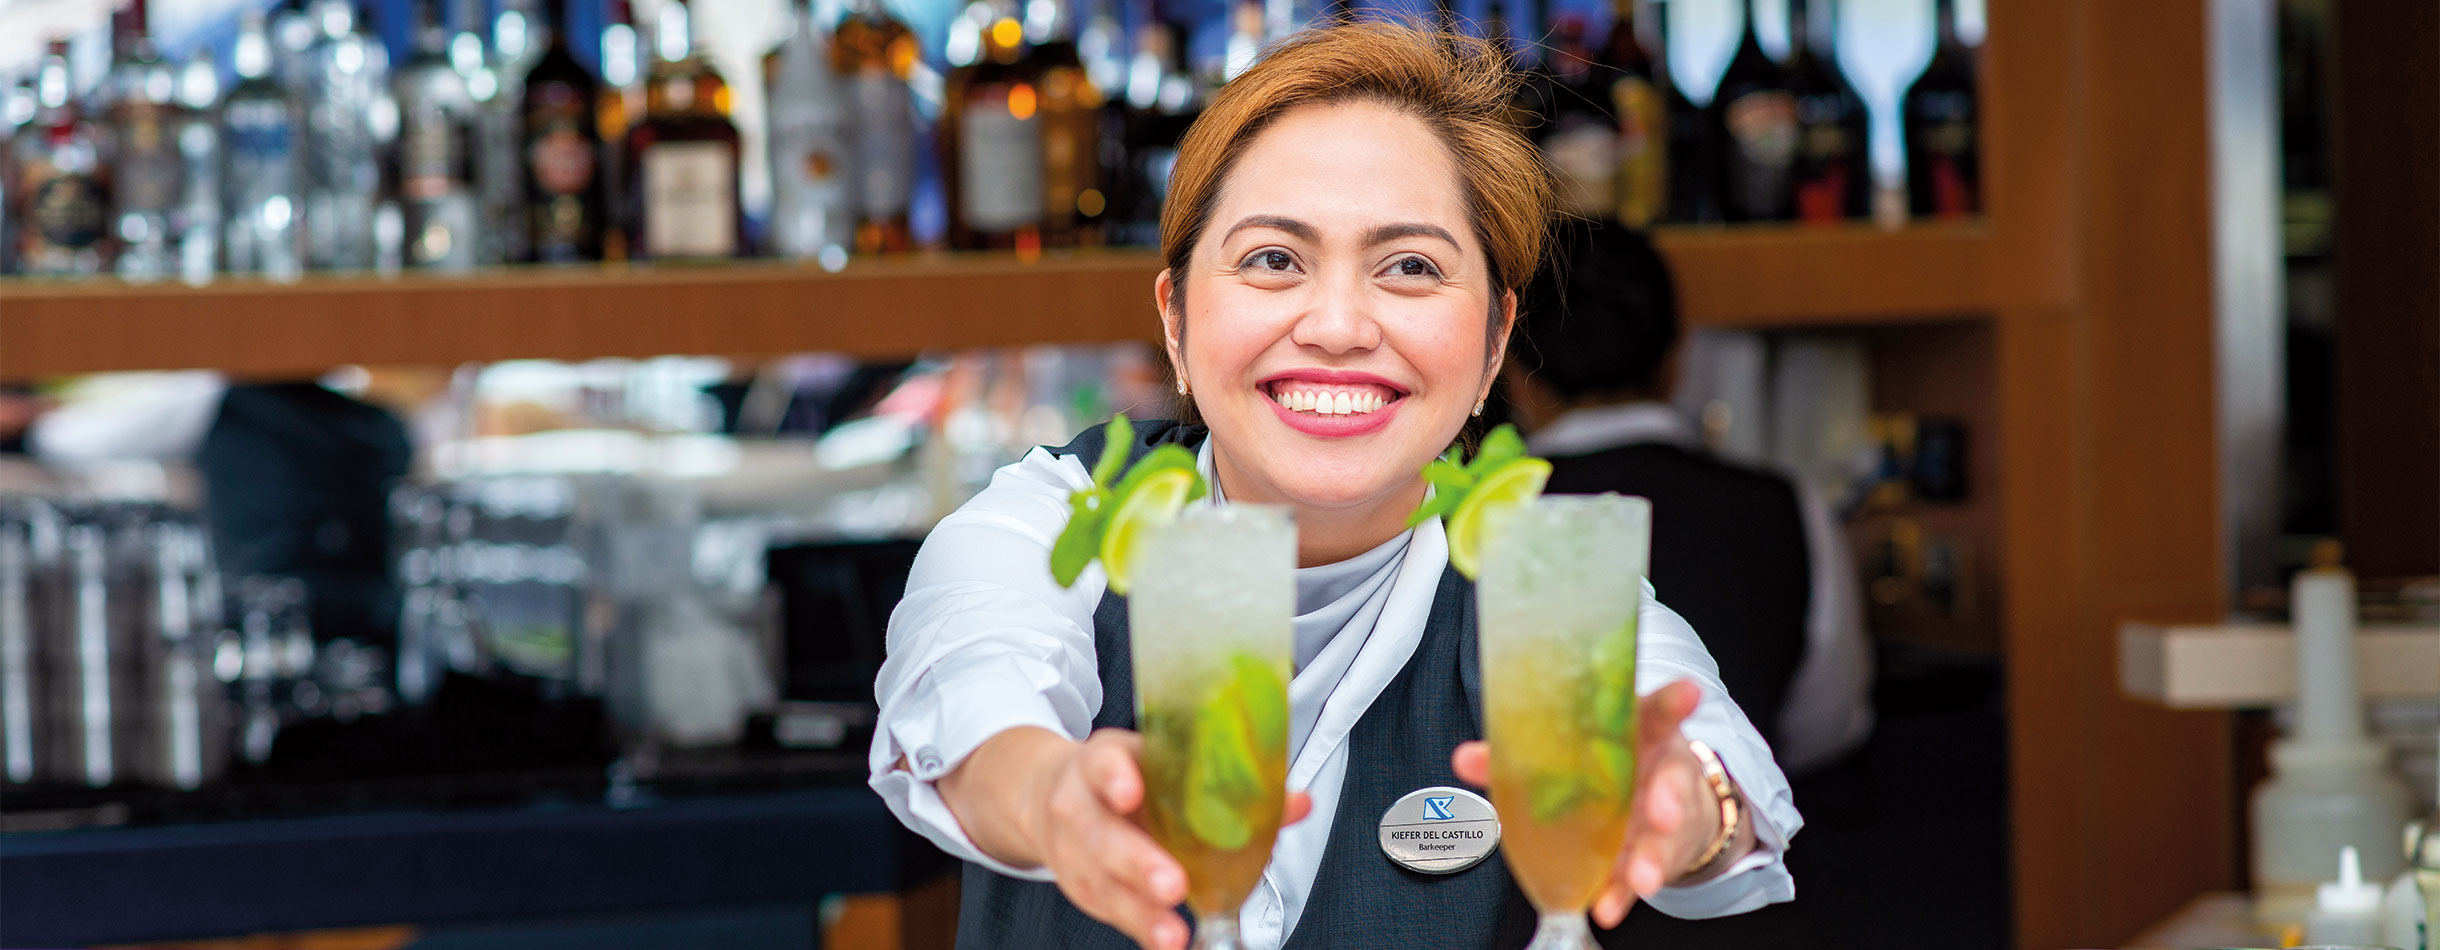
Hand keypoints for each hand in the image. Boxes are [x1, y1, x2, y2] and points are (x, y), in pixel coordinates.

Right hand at [940, 726, 1312, 949]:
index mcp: (1101, 763)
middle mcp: (1079, 806)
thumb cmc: (1121, 777)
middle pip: (1102, 835)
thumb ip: (1226, 782)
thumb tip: (1297, 802)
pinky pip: (1108, 909)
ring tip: (1172, 932)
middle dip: (1137, 862)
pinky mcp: (1079, 887)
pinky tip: (1165, 939)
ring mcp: (1073, 851)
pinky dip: (1139, 927)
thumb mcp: (1160, 763)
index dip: (1114, 777)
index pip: (1103, 764)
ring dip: (1139, 911)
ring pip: (1102, 882)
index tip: (1130, 792)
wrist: (1049, 795)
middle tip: (1172, 884)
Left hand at [1452, 679, 1725, 928]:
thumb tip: (1464, 757)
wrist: (1658, 806)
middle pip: (1671, 780)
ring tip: (1640, 878)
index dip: (1675, 700)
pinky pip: (1641, 873)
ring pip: (1664, 835)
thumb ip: (1518, 754)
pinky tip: (1607, 907)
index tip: (1689, 694)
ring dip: (1650, 857)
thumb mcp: (1574, 752)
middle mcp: (1661, 771)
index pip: (1662, 710)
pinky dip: (1621, 893)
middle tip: (1663, 814)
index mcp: (1642, 732)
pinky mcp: (1659, 854)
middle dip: (1667, 798)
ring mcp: (1667, 815)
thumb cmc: (1607, 767)